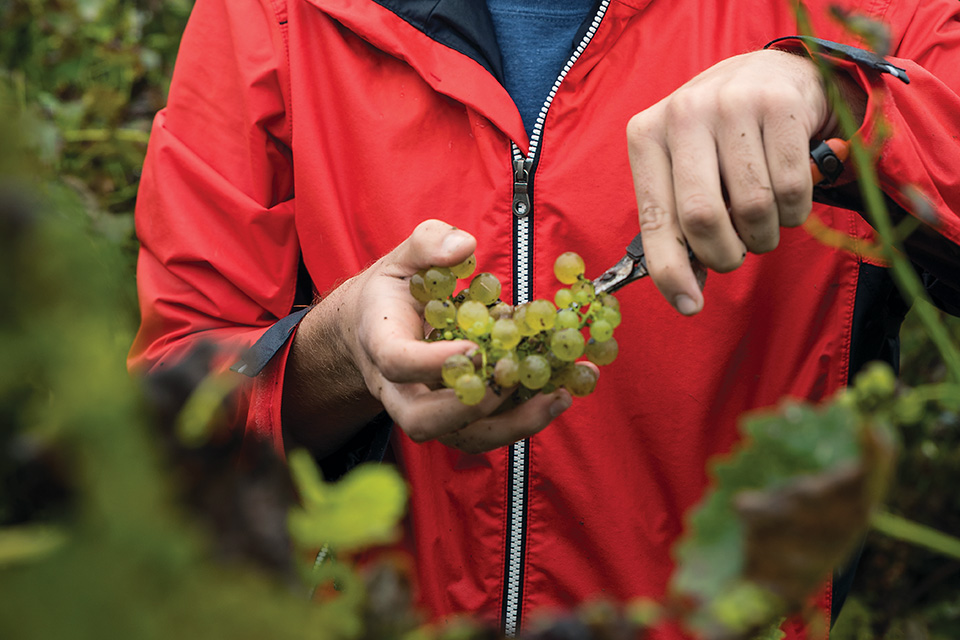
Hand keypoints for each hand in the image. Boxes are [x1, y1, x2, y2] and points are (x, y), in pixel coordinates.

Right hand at [286, 220, 571, 455]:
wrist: (375, 327)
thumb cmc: (394, 292)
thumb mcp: (403, 258)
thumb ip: (428, 243)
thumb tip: (463, 245)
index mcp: (382, 343)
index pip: (398, 362)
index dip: (433, 362)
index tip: (475, 349)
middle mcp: (401, 388)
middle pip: (423, 420)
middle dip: (470, 408)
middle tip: (508, 381)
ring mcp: (429, 408)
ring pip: (462, 437)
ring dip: (513, 423)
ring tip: (557, 397)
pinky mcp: (458, 417)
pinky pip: (489, 430)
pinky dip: (526, 417)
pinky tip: (561, 394)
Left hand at [625, 49, 836, 314]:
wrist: (771, 76)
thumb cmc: (720, 140)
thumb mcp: (687, 172)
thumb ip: (681, 229)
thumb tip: (687, 296)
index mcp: (647, 136)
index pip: (654, 218)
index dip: (670, 271)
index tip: (689, 306)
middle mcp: (684, 114)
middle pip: (702, 217)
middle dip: (724, 254)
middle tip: (735, 255)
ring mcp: (733, 104)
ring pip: (752, 207)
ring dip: (763, 235)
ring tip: (761, 221)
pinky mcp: (781, 104)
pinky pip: (792, 188)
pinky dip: (794, 212)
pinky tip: (787, 198)